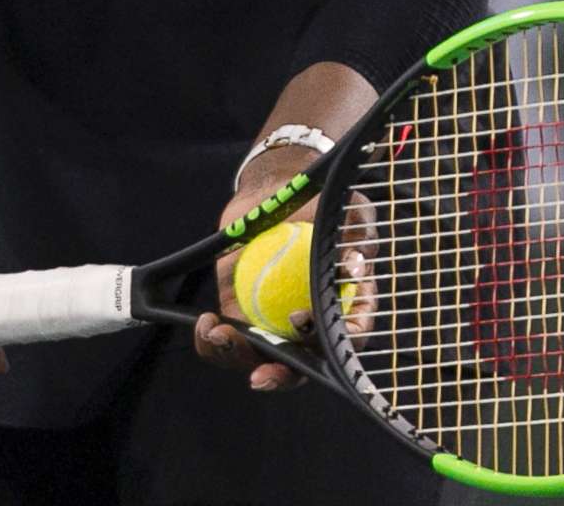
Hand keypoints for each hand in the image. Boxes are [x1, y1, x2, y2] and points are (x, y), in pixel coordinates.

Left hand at [194, 147, 379, 392]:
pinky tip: (205, 322)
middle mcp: (312, 322)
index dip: (328, 342)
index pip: (347, 334)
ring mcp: (275, 323)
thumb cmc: (318, 199)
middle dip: (281, 375)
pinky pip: (229, 338)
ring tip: (217, 332)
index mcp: (346, 302)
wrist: (275, 189)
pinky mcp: (242, 317)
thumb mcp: (345, 211)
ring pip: (260, 358)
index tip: (300, 322)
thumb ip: (358, 234)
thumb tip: (354, 266)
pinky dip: (213, 339)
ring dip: (238, 356)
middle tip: (260, 373)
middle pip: (303, 364)